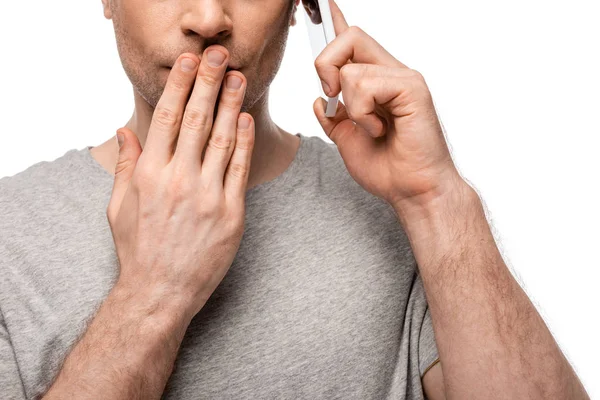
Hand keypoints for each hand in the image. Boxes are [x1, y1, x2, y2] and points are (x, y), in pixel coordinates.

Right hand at [106, 45, 253, 322]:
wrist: (161, 292)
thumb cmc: (138, 250)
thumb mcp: (119, 206)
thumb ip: (126, 165)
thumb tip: (124, 130)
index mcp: (150, 175)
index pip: (168, 118)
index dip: (181, 86)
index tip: (189, 63)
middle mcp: (179, 180)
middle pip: (198, 120)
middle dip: (210, 83)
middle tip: (220, 56)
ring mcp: (208, 197)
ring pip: (223, 139)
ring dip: (231, 105)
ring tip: (238, 79)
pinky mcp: (231, 214)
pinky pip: (240, 169)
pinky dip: (244, 142)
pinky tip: (246, 120)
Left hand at [313, 0, 465, 212]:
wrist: (412, 191)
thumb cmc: (387, 169)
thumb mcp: (347, 140)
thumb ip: (333, 117)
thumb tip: (320, 99)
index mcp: (376, 82)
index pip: (352, 42)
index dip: (334, 20)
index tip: (320, 3)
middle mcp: (391, 72)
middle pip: (349, 36)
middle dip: (325, 64)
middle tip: (332, 97)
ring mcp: (403, 77)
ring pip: (351, 66)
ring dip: (350, 105)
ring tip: (371, 128)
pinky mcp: (412, 87)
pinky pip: (366, 83)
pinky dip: (362, 112)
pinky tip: (379, 128)